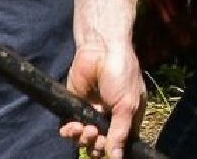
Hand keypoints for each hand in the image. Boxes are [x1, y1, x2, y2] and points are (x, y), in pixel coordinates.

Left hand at [60, 38, 143, 158]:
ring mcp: (92, 112)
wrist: (100, 49)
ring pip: (85, 139)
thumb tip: (116, 158)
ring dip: (83, 138)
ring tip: (85, 129)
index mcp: (128, 116)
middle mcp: (110, 117)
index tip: (109, 149)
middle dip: (97, 145)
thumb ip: (120, 132)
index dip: (114, 149)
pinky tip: (72, 127)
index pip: (121, 142)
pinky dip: (69, 132)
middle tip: (96, 135)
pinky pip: (69, 129)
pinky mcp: (74, 107)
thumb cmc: (121, 74)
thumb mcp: (127, 104)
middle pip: (102, 144)